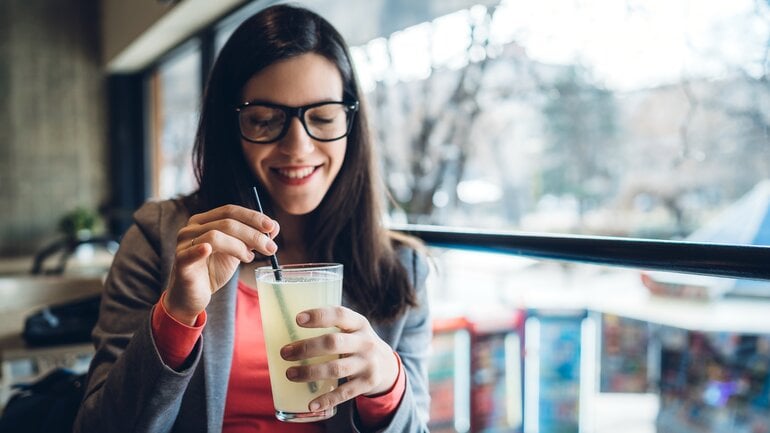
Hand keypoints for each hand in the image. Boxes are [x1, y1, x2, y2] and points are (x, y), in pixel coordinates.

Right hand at [164, 204, 279, 324]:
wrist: (192, 296)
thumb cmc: (213, 270)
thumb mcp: (236, 251)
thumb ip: (251, 238)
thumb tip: (274, 226)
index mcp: (204, 221)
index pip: (230, 211)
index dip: (252, 217)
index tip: (271, 227)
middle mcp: (191, 228)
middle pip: (227, 222)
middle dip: (253, 234)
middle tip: (270, 247)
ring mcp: (184, 244)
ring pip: (215, 236)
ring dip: (239, 246)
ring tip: (249, 258)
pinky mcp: (180, 262)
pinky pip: (192, 252)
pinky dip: (202, 249)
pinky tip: (211, 251)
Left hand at [280, 307, 398, 411]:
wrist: (387, 365)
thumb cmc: (358, 343)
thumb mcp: (352, 329)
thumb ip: (331, 326)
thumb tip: (287, 327)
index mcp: (359, 323)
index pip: (340, 315)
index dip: (319, 316)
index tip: (298, 319)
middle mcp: (365, 342)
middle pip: (333, 343)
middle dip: (306, 348)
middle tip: (285, 353)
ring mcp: (368, 364)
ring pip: (336, 369)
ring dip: (310, 373)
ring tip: (290, 374)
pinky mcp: (367, 383)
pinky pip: (344, 393)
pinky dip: (327, 399)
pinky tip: (311, 404)